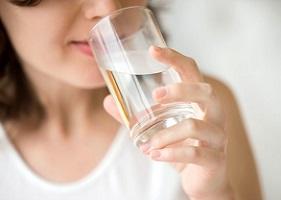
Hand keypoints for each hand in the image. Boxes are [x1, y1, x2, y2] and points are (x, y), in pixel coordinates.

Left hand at [103, 46, 234, 199]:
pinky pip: (194, 153)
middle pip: (205, 91)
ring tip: (148, 144)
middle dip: (179, 90)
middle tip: (155, 96)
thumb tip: (109, 101)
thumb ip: (135, 116)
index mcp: (200, 101)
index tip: (153, 50)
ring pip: (195, 126)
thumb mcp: (158, 129)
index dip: (175, 58)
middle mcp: (214, 114)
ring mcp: (218, 137)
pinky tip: (155, 155)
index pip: (191, 71)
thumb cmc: (182, 147)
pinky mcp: (215, 159)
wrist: (203, 180)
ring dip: (166, 134)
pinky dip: (171, 153)